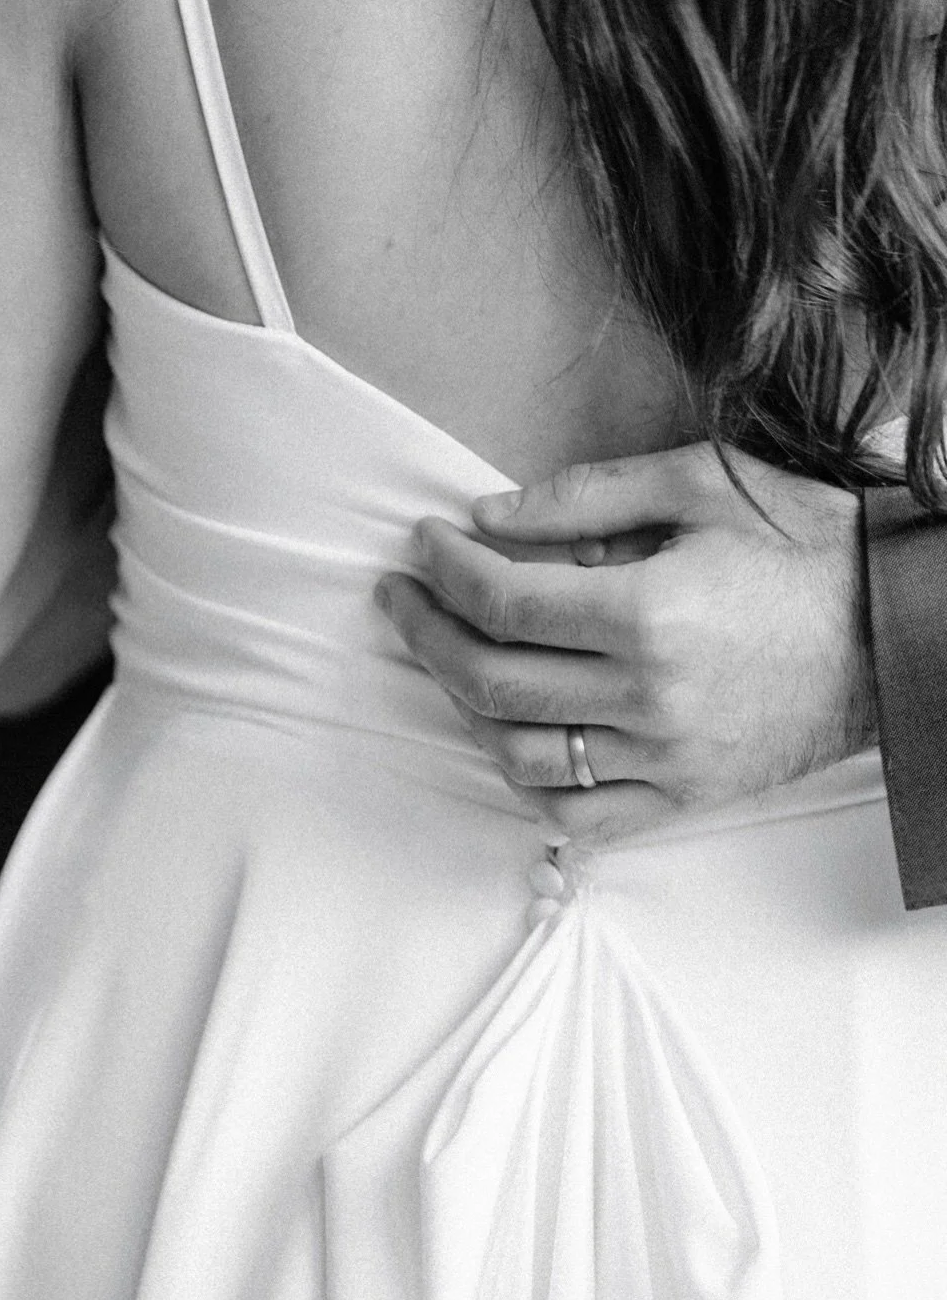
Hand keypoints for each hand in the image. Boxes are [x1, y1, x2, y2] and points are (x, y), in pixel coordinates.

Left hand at [377, 443, 870, 839]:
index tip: (422, 543)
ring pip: (518, 752)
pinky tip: (506, 735)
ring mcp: (667, 758)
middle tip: (402, 596)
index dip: (444, 570)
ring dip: (462, 703)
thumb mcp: (703, 484)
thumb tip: (487, 515)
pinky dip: (526, 783)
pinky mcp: (686, 795)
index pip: (501, 602)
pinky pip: (578, 815)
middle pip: (490, 679)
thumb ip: (586, 495)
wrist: (907, 626)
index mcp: (649, 614)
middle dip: (425, 633)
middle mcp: (650, 697)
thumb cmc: (810, 544)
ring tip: (446, 655)